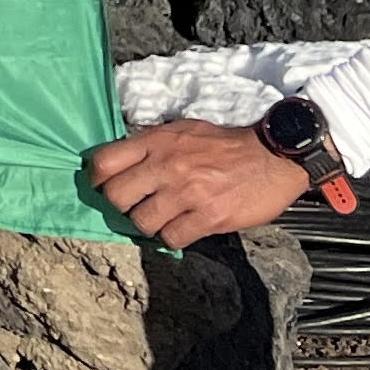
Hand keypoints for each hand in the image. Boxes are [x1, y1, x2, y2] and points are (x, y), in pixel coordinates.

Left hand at [85, 117, 310, 249]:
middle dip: (121, 206)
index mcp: (158, 141)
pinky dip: (173, 238)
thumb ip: (151, 145)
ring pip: (141, 222)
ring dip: (149, 225)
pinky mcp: (208, 217)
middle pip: (115, 196)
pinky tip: (183, 228)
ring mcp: (187, 192)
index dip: (97, 179)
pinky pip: (171, 238)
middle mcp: (167, 165)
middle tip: (134, 207)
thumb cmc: (225, 144)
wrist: (272, 156)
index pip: (104, 162)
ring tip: (163, 219)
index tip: (104, 186)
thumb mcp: (183, 131)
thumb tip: (122, 162)